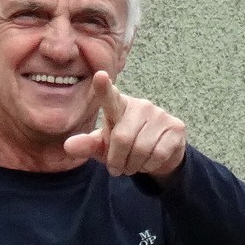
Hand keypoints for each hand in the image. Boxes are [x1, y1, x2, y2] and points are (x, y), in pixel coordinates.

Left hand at [62, 72, 187, 178]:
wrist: (160, 154)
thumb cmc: (126, 147)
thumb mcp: (104, 147)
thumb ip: (87, 145)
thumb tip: (68, 146)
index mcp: (118, 105)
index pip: (110, 97)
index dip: (104, 88)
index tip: (99, 76)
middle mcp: (140, 105)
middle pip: (123, 138)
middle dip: (118, 160)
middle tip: (119, 168)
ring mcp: (160, 115)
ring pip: (141, 149)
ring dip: (134, 165)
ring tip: (134, 164)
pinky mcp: (176, 127)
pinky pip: (158, 154)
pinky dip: (150, 165)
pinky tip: (150, 162)